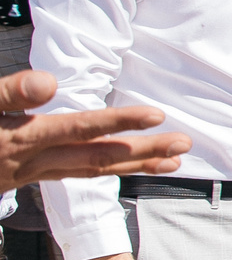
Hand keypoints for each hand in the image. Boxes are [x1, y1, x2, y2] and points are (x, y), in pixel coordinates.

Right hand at [0, 68, 191, 190]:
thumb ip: (7, 95)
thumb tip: (47, 82)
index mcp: (18, 141)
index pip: (76, 130)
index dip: (116, 122)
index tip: (156, 115)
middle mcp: (27, 162)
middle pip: (94, 157)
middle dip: (142, 151)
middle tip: (185, 143)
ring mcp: (26, 173)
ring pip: (88, 171)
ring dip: (132, 165)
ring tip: (174, 159)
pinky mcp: (20, 177)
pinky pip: (71, 175)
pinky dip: (102, 170)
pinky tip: (125, 164)